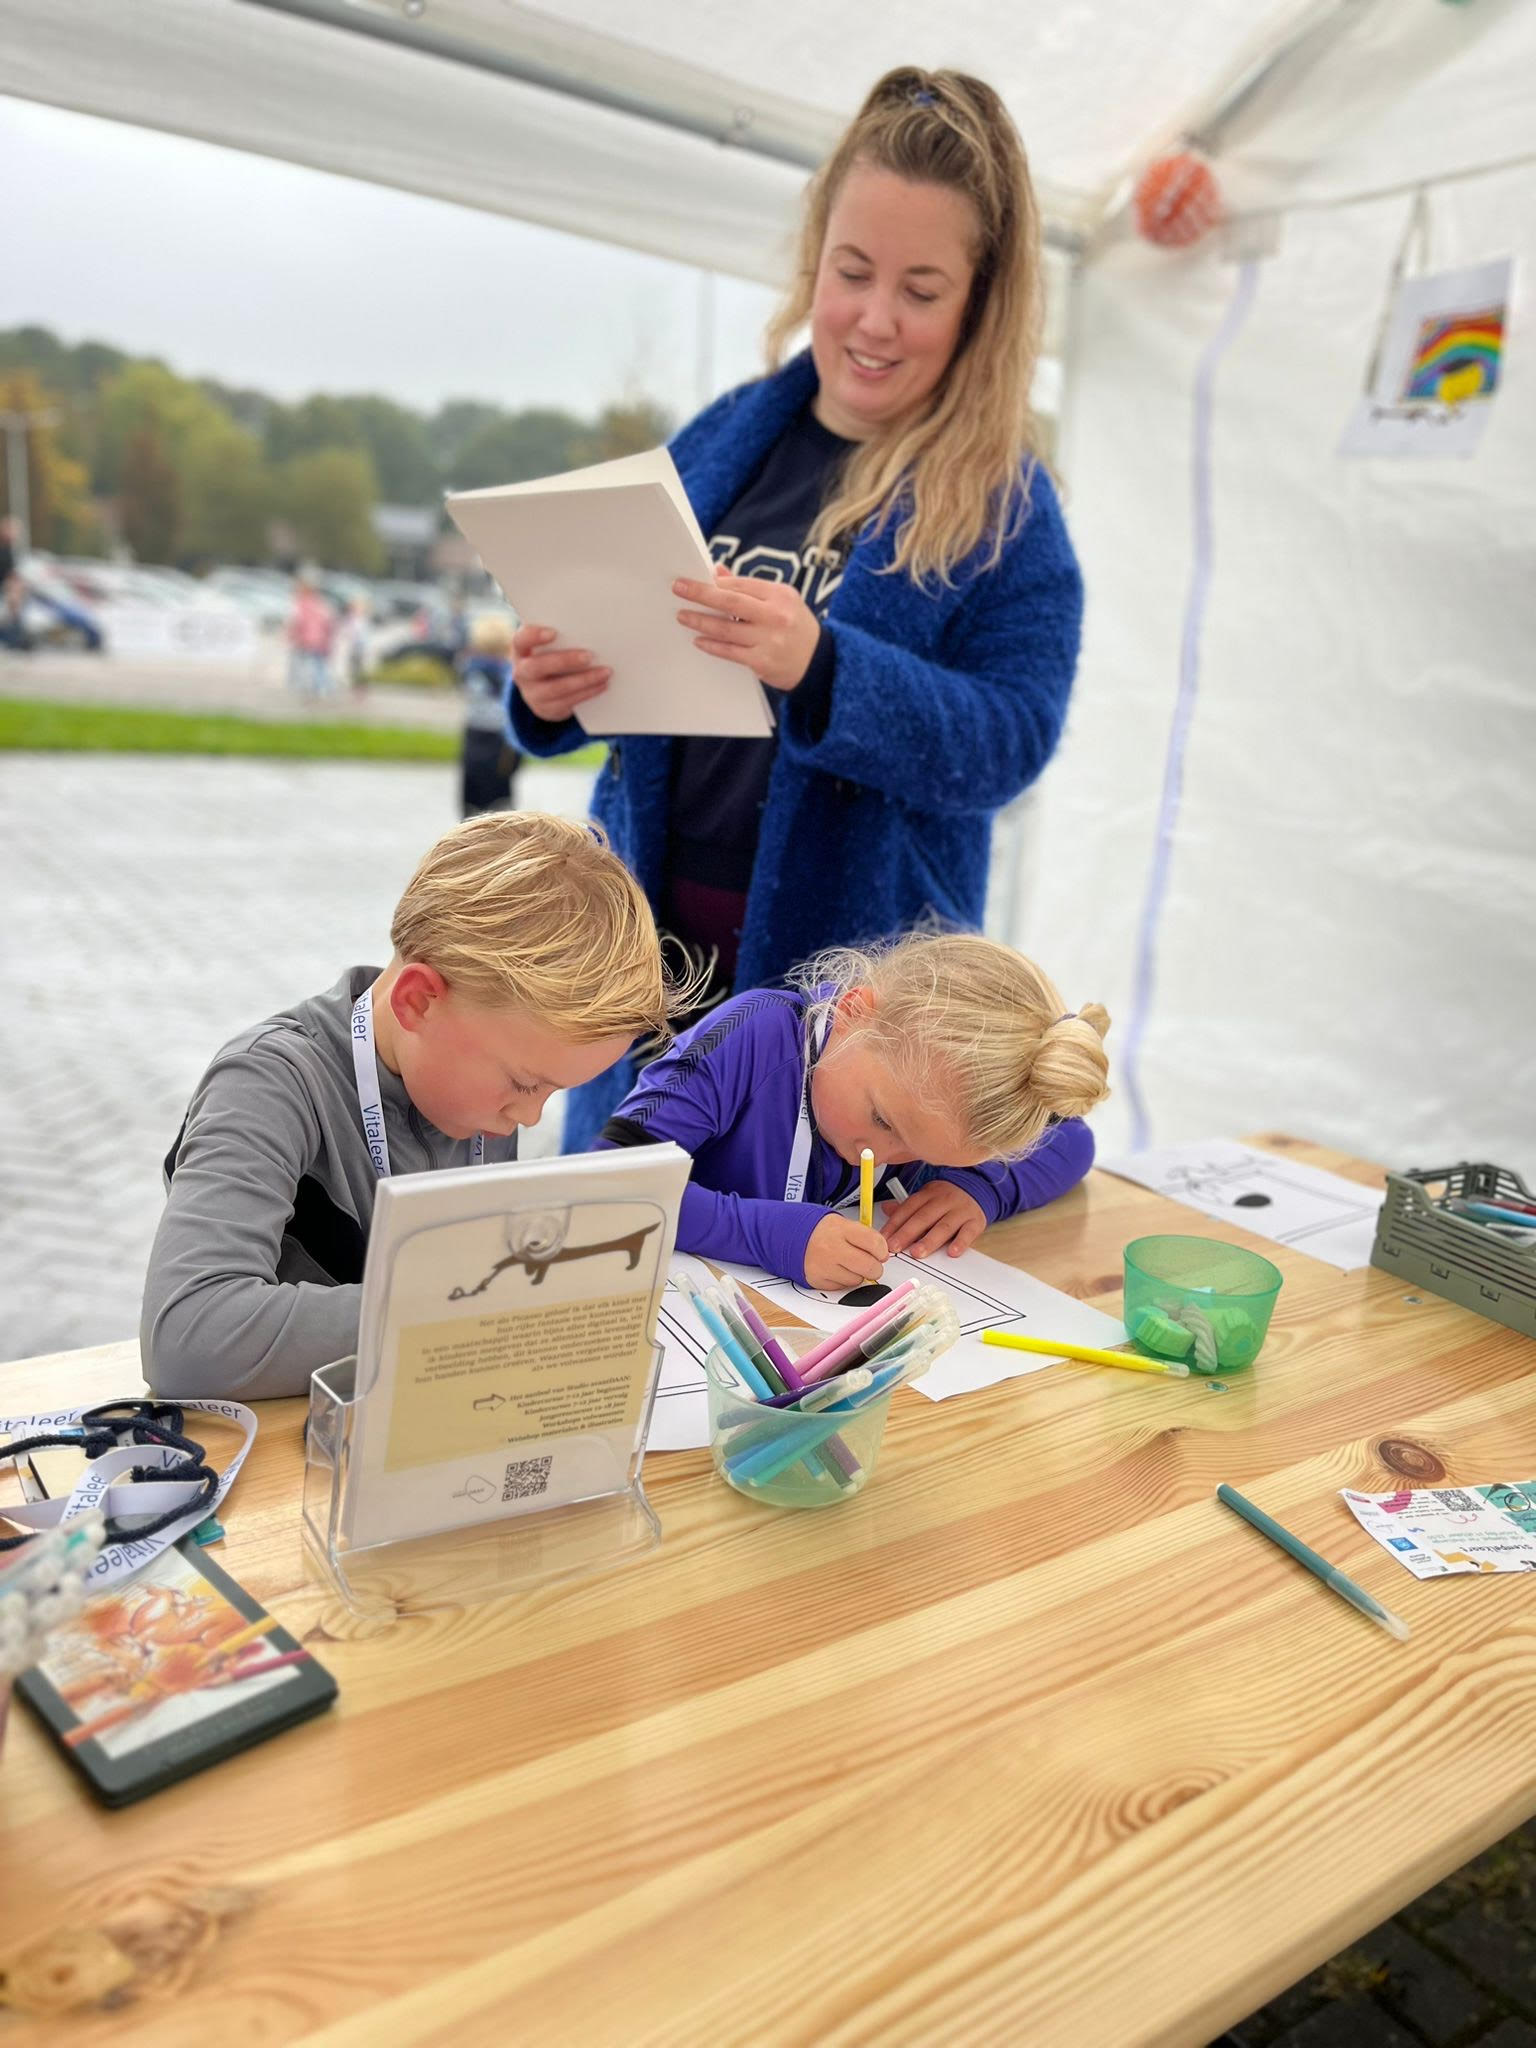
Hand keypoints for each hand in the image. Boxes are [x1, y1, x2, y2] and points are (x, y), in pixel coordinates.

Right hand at [511, 621, 609, 722]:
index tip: (553, 633)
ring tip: (605, 672)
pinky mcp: (546, 709)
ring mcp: (532, 694)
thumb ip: (562, 637)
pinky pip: (568, 702)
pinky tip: (602, 684)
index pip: (521, 640)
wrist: (542, 690)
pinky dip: (588, 692)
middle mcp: (522, 672)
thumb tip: (592, 626)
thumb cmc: (551, 656)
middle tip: (589, 656)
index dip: (534, 636)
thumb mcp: (549, 646)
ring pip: (556, 688)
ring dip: (584, 680)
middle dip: (565, 661)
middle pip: (538, 667)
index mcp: (521, 650)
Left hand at [673, 566, 820, 690]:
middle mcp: (775, 616)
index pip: (741, 584)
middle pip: (730, 601)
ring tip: (683, 616)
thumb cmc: (797, 628)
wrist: (820, 663)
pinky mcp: (762, 662)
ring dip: (700, 621)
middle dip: (701, 593)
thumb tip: (718, 573)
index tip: (696, 580)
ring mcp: (768, 640)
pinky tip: (699, 639)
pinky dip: (712, 645)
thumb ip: (750, 588)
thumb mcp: (782, 601)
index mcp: (781, 595)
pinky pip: (730, 652)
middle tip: (679, 588)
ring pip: (726, 628)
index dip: (716, 583)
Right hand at [804, 1213, 888, 1291]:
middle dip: (875, 1267)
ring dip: (858, 1274)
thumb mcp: (842, 1224)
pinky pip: (843, 1287)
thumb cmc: (821, 1232)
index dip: (882, 1250)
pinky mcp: (818, 1281)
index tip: (880, 1252)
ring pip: (858, 1280)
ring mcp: (824, 1266)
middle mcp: (832, 1248)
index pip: (875, 1243)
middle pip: (870, 1267)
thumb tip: (883, 1253)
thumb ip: (864, 1236)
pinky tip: (836, 1269)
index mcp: (841, 1229)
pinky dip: (844, 1281)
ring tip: (847, 1263)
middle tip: (871, 1263)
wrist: (790, 1237)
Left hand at [882, 1181, 987, 1259]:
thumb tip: (885, 1209)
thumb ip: (908, 1207)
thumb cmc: (947, 1199)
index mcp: (929, 1193)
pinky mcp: (975, 1221)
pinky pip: (968, 1232)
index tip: (884, 1238)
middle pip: (923, 1217)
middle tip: (894, 1247)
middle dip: (907, 1233)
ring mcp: (961, 1210)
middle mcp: (944, 1200)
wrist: (977, 1190)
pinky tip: (952, 1252)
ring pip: (944, 1226)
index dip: (894, 1224)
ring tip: (917, 1252)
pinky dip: (960, 1242)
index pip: (908, 1208)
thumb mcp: (927, 1197)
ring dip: (929, 1240)